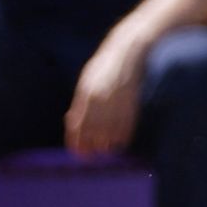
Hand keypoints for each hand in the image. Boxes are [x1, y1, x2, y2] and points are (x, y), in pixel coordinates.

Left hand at [67, 29, 147, 157]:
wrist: (129, 49)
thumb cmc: (105, 65)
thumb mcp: (87, 80)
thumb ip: (80, 101)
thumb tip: (73, 121)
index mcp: (86, 93)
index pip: (78, 124)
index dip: (77, 141)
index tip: (78, 153)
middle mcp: (100, 98)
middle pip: (93, 131)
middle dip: (91, 146)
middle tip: (91, 157)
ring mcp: (118, 100)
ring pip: (110, 130)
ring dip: (107, 144)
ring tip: (105, 151)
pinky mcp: (133, 101)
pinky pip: (127, 124)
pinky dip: (123, 136)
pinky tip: (120, 142)